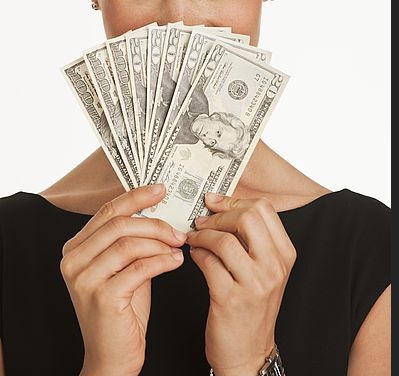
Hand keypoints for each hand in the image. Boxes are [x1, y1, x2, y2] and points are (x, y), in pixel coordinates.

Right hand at [60, 184, 186, 375]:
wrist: (113, 357)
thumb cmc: (123, 309)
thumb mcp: (125, 266)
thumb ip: (133, 239)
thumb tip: (158, 207)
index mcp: (76, 248)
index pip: (108, 211)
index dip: (136, 197)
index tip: (161, 189)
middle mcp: (73, 261)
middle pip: (119, 224)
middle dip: (155, 223)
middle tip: (179, 229)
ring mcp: (84, 280)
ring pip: (128, 244)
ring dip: (160, 242)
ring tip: (179, 246)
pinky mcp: (102, 297)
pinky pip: (139, 268)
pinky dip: (162, 261)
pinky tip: (176, 262)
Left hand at [186, 193, 296, 375]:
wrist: (248, 352)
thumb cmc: (251, 306)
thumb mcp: (263, 269)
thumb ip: (250, 238)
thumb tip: (220, 204)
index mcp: (285, 254)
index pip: (263, 209)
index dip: (234, 201)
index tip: (215, 203)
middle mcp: (274, 267)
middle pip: (247, 217)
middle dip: (219, 215)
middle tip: (203, 220)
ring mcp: (254, 284)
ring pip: (224, 239)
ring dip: (202, 234)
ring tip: (194, 238)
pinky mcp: (230, 299)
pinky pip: (208, 262)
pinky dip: (196, 253)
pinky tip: (194, 255)